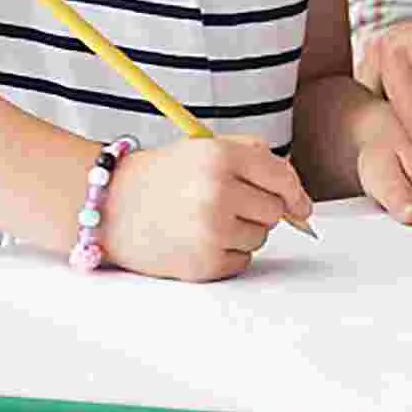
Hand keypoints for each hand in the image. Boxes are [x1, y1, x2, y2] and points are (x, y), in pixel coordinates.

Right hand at [101, 135, 312, 282]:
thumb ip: (254, 157)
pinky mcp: (202, 264)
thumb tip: (295, 191)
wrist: (110, 205)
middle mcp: (218, 193)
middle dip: (262, 208)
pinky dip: (229, 253)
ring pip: (260, 237)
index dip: (296, 194)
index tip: (301, 207)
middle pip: (275, 210)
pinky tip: (201, 239)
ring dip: (245, 231)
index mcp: (222, 156)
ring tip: (210, 219)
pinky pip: (242, 260)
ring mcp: (210, 231)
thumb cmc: (162, 176)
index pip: (281, 178)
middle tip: (231, 204)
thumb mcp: (207, 147)